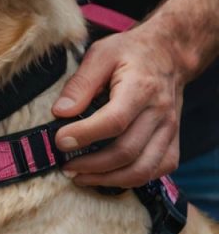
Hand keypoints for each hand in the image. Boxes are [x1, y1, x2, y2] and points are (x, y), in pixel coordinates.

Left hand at [52, 24, 186, 187]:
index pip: (114, 120)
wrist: (169, 53)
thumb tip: (60, 113)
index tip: (59, 141)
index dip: (85, 135)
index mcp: (141, 88)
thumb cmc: (130, 53)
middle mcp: (159, 112)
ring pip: (144, 169)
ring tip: (81, 177)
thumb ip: (80, 83)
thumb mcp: (100, 54)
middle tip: (64, 166)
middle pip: (127, 151)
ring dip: (109, 180)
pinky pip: (158, 169)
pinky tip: (108, 177)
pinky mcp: (173, 140)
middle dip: (91, 165)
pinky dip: (133, 179)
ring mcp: (169, 129)